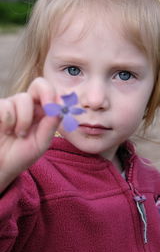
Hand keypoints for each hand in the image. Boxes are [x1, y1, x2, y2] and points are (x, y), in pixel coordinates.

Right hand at [0, 77, 61, 192]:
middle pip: (40, 84)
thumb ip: (51, 124)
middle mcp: (28, 105)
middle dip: (46, 94)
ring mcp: (11, 105)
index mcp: (42, 112)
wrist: (0, 166)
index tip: (55, 108)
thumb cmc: (20, 156)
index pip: (52, 94)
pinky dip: (8, 121)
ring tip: (17, 134)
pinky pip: (5, 105)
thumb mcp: (41, 143)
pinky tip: (6, 131)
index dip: (55, 95)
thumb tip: (62, 107)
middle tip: (47, 108)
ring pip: (23, 98)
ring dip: (23, 120)